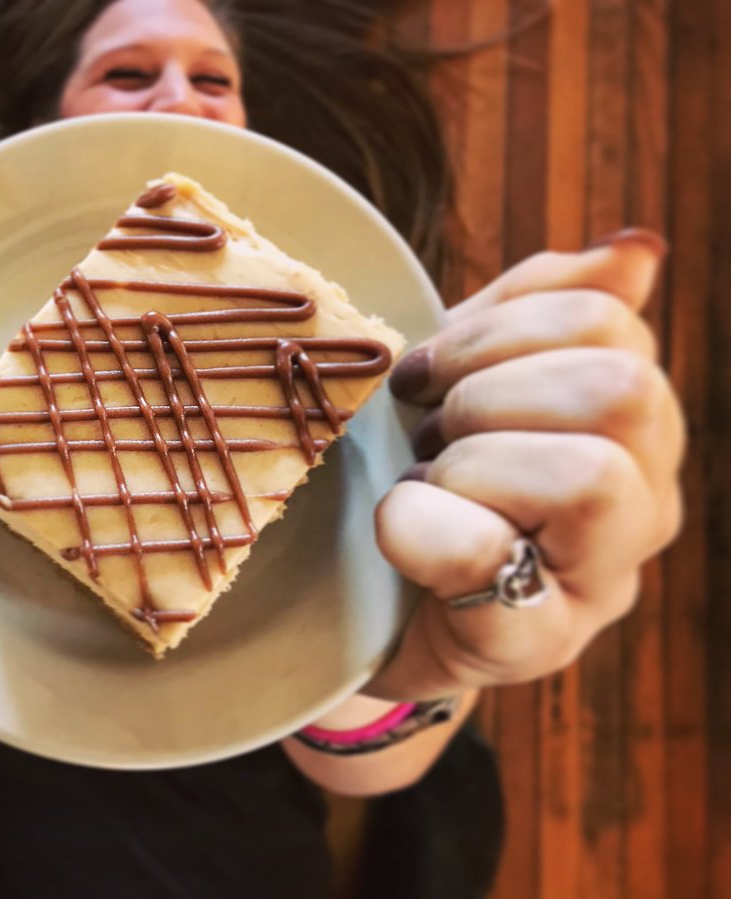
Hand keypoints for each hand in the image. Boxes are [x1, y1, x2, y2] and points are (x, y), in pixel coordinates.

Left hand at [370, 230, 683, 698]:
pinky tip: (400, 529)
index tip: (420, 373)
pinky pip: (495, 562)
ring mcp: (604, 578)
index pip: (606, 322)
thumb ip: (539, 309)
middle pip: (617, 391)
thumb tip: (639, 246)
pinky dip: (423, 529)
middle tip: (425, 434)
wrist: (363, 606)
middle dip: (484, 394)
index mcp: (632, 420)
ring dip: (468, 464)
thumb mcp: (467, 380)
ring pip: (591, 475)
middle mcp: (645, 499)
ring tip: (425, 484)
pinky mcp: (539, 644)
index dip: (494, 329)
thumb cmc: (424, 482)